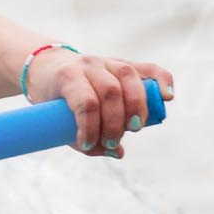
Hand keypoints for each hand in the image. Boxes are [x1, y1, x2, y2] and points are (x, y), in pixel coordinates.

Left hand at [26, 49, 174, 157]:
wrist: (46, 67)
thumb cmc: (53, 100)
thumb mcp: (54, 119)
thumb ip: (84, 140)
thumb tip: (117, 152)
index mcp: (68, 77)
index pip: (86, 103)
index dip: (91, 128)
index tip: (88, 145)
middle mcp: (88, 64)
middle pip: (111, 92)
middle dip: (115, 122)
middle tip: (112, 141)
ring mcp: (106, 61)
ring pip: (129, 77)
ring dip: (137, 107)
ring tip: (134, 129)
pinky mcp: (122, 63)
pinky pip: (147, 68)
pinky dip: (161, 80)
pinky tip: (167, 96)